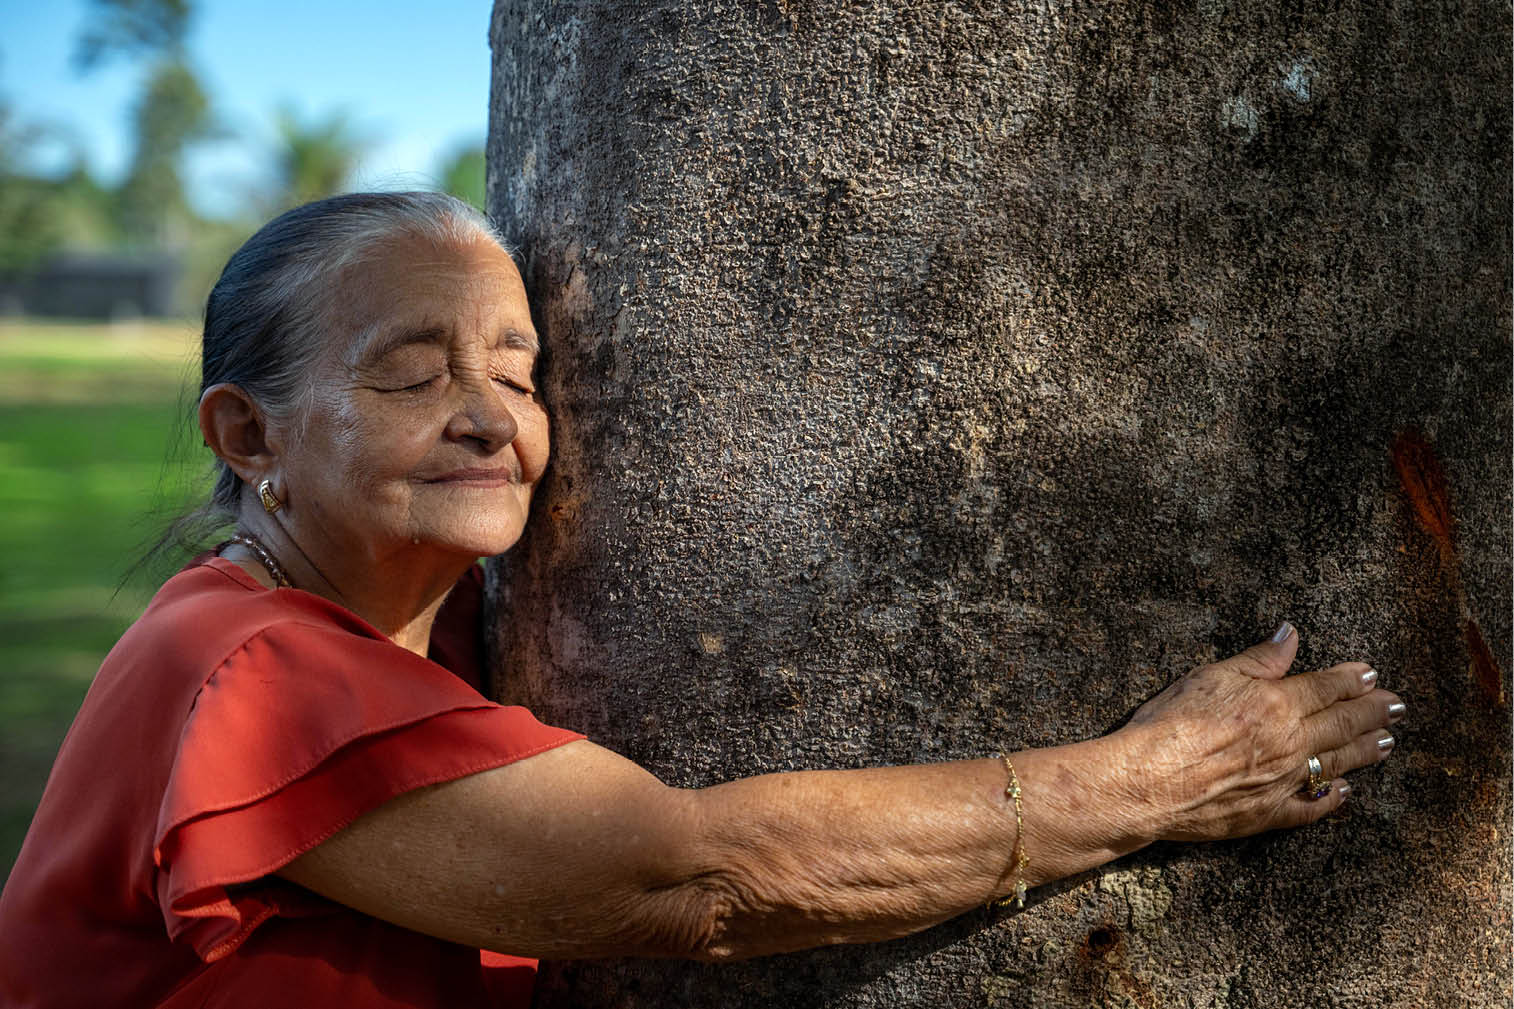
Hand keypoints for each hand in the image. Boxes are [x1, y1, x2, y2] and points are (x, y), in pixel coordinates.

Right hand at [1120, 623, 1402, 842]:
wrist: (1148, 783)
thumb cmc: (1170, 724)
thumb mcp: (1211, 675)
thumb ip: (1258, 659)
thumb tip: (1290, 634)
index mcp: (1278, 704)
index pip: (1327, 687)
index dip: (1353, 679)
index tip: (1372, 674)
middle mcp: (1291, 743)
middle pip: (1343, 723)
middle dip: (1373, 712)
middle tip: (1398, 706)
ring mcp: (1284, 781)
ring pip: (1337, 762)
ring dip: (1365, 750)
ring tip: (1386, 742)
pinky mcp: (1268, 814)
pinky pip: (1312, 806)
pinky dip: (1332, 798)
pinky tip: (1346, 792)